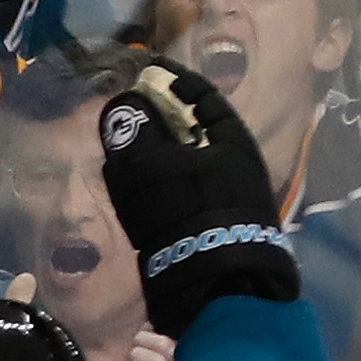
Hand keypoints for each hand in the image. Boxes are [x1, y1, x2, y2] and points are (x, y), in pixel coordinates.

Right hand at [98, 60, 297, 337]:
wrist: (213, 287)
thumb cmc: (187, 213)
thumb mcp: (153, 166)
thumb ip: (134, 132)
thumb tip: (123, 105)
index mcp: (233, 143)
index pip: (204, 98)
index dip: (175, 83)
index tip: (149, 73)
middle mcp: (237, 171)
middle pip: (195, 135)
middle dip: (163, 123)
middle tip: (129, 116)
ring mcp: (226, 205)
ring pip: (186, 169)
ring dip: (156, 161)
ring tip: (124, 157)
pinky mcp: (210, 234)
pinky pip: (182, 199)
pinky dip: (158, 191)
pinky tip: (136, 198)